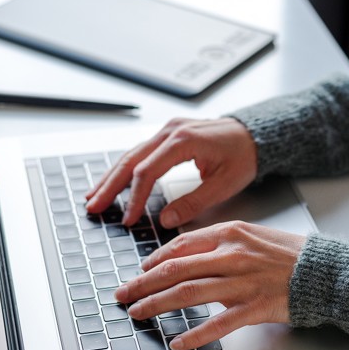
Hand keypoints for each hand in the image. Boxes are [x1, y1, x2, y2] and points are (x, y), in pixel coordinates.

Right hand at [85, 117, 257, 227]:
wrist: (255, 135)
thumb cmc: (244, 156)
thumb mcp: (225, 184)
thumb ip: (195, 202)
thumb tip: (166, 220)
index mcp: (184, 140)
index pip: (148, 171)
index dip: (134, 198)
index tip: (128, 219)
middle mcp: (171, 131)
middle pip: (131, 160)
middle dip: (110, 186)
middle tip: (93, 207)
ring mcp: (168, 130)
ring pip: (131, 155)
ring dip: (111, 177)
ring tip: (94, 197)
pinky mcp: (168, 134)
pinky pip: (141, 152)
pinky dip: (125, 169)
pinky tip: (112, 182)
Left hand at [114, 220, 305, 349]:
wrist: (325, 270)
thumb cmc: (292, 254)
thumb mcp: (254, 235)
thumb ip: (223, 242)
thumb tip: (190, 253)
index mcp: (230, 233)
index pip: (180, 245)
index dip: (153, 260)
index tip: (141, 271)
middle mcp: (232, 255)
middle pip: (175, 269)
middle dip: (142, 284)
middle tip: (123, 295)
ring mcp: (242, 282)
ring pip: (188, 293)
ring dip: (157, 305)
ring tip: (138, 314)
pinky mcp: (254, 307)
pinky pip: (218, 323)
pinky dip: (195, 334)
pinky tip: (179, 341)